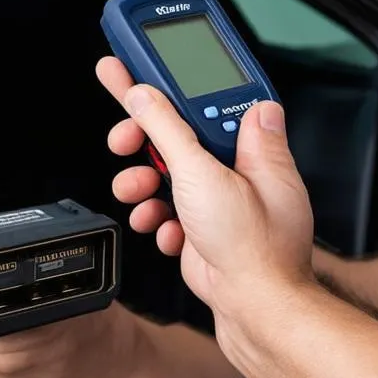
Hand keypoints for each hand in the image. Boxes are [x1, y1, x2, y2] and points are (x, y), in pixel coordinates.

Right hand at [96, 57, 314, 313]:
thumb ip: (173, 130)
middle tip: (122, 139)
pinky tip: (166, 229)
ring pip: (168, 174)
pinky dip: (159, 218)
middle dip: (144, 139)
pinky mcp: (206, 227)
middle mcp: (239, 166)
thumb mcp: (204, 175)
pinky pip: (169, 210)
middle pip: (179, 133)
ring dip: (144, 184)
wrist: (255, 310)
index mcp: (250, 143)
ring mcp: (222, 198)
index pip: (204, 96)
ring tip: (141, 195)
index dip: (166, 82)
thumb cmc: (253, 246)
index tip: (134, 67)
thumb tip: (157, 92)